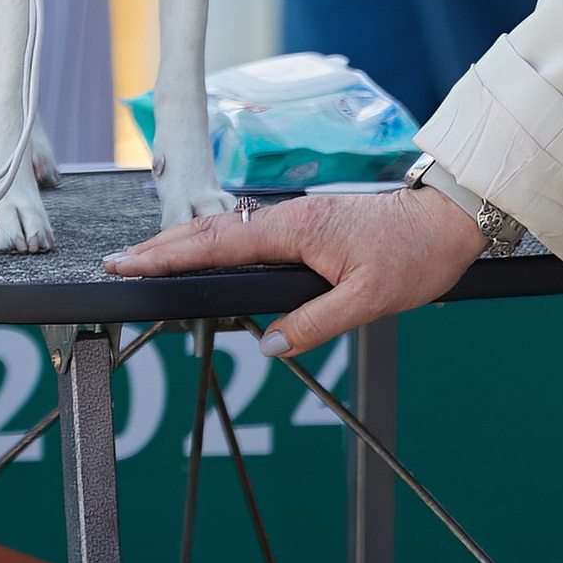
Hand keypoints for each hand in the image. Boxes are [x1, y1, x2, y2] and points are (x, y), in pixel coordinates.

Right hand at [103, 185, 482, 358]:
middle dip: (160, 246)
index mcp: (296, 229)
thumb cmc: (412, 256)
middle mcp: (288, 217)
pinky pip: (246, 232)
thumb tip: (269, 345)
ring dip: (183, 242)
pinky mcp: (304, 225)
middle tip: (118, 262)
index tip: (129, 262)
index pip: (218, 244)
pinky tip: (202, 254)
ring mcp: (295, 219)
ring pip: (226, 229)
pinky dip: (212, 241)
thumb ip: (315, 323)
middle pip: (210, 230)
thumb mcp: (369, 301)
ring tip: (145, 259)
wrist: (445, 222)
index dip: (169, 255)